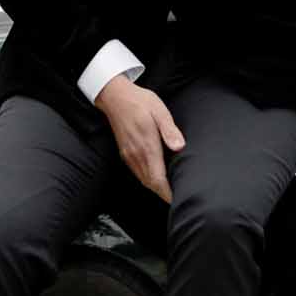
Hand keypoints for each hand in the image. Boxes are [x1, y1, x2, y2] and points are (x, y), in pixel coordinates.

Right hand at [95, 76, 184, 202]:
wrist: (116, 97)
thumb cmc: (140, 102)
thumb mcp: (160, 111)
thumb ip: (170, 130)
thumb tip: (179, 147)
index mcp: (147, 146)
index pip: (158, 179)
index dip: (168, 193)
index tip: (178, 199)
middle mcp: (136, 155)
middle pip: (151, 184)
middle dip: (164, 194)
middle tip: (179, 198)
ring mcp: (129, 155)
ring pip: (144, 180)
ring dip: (157, 188)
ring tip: (170, 191)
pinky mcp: (125, 153)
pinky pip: (138, 173)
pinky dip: (149, 179)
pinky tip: (157, 177)